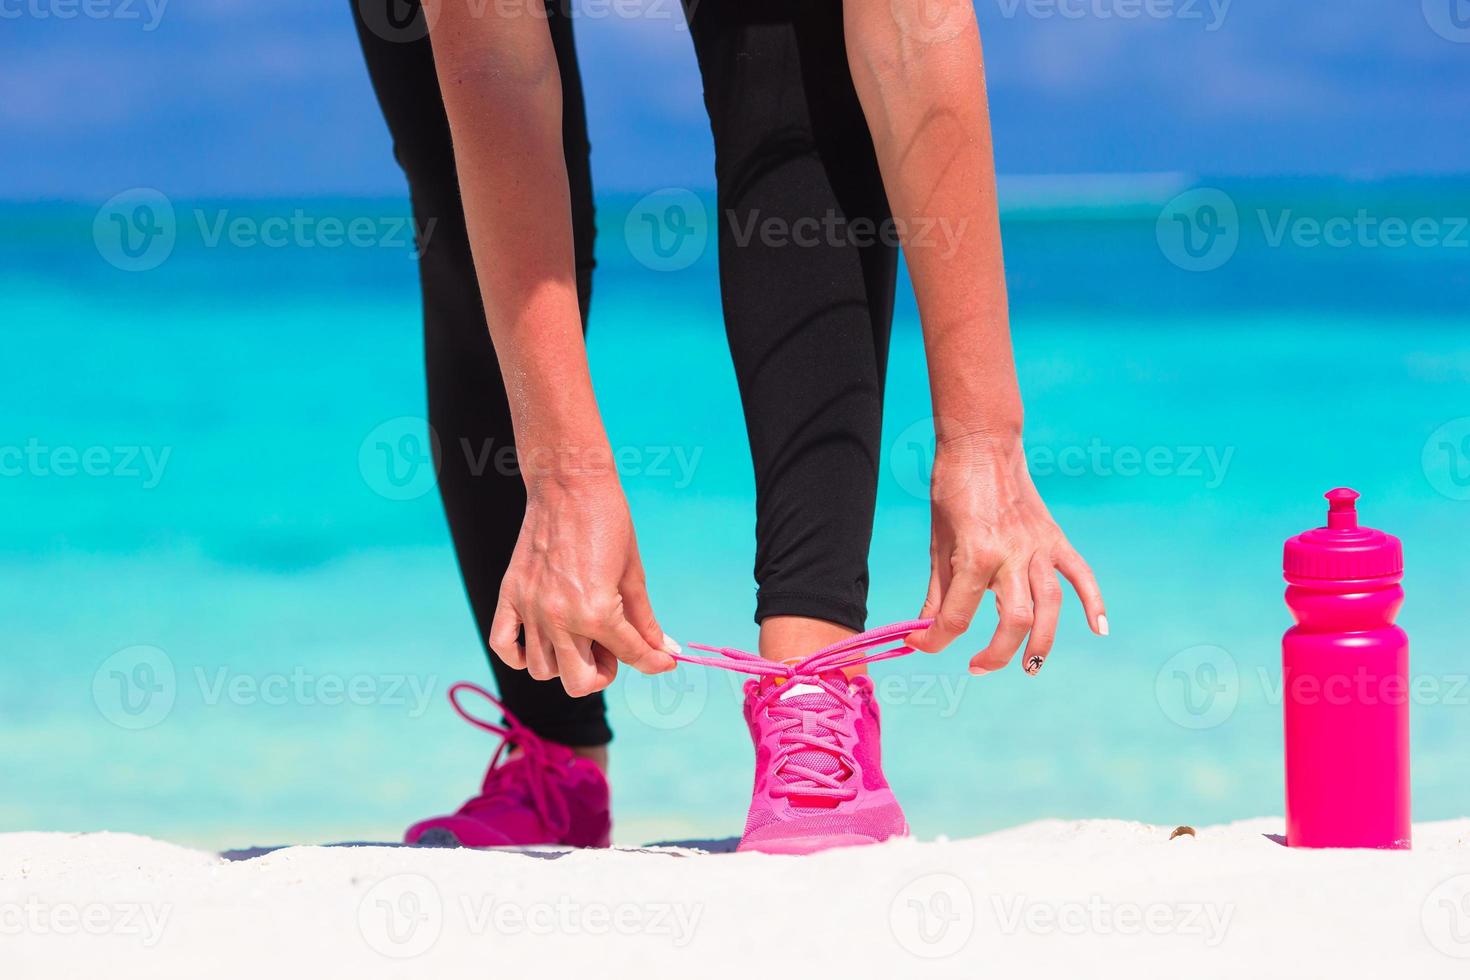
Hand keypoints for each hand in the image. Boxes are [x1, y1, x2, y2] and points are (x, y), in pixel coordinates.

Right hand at [488, 469, 676, 695]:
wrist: (569, 484)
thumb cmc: (608, 521)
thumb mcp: (633, 573)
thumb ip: (645, 620)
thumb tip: (665, 652)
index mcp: (597, 611)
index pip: (632, 655)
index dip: (654, 661)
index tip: (663, 661)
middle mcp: (560, 617)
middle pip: (580, 683)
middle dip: (604, 673)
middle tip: (612, 649)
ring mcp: (531, 608)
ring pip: (544, 671)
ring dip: (567, 663)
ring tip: (581, 638)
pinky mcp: (510, 595)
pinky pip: (504, 645)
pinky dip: (521, 653)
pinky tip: (543, 639)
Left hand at [907, 434, 1105, 673]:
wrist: (982, 445)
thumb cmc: (952, 491)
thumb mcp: (937, 542)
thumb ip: (937, 590)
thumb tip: (925, 628)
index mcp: (975, 556)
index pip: (956, 615)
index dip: (935, 638)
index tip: (922, 643)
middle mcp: (1011, 556)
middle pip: (1013, 620)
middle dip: (995, 652)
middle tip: (977, 667)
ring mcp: (1038, 548)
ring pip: (1049, 607)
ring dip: (1042, 642)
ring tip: (1030, 667)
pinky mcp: (1055, 539)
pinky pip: (1080, 575)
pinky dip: (1094, 602)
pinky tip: (1099, 630)